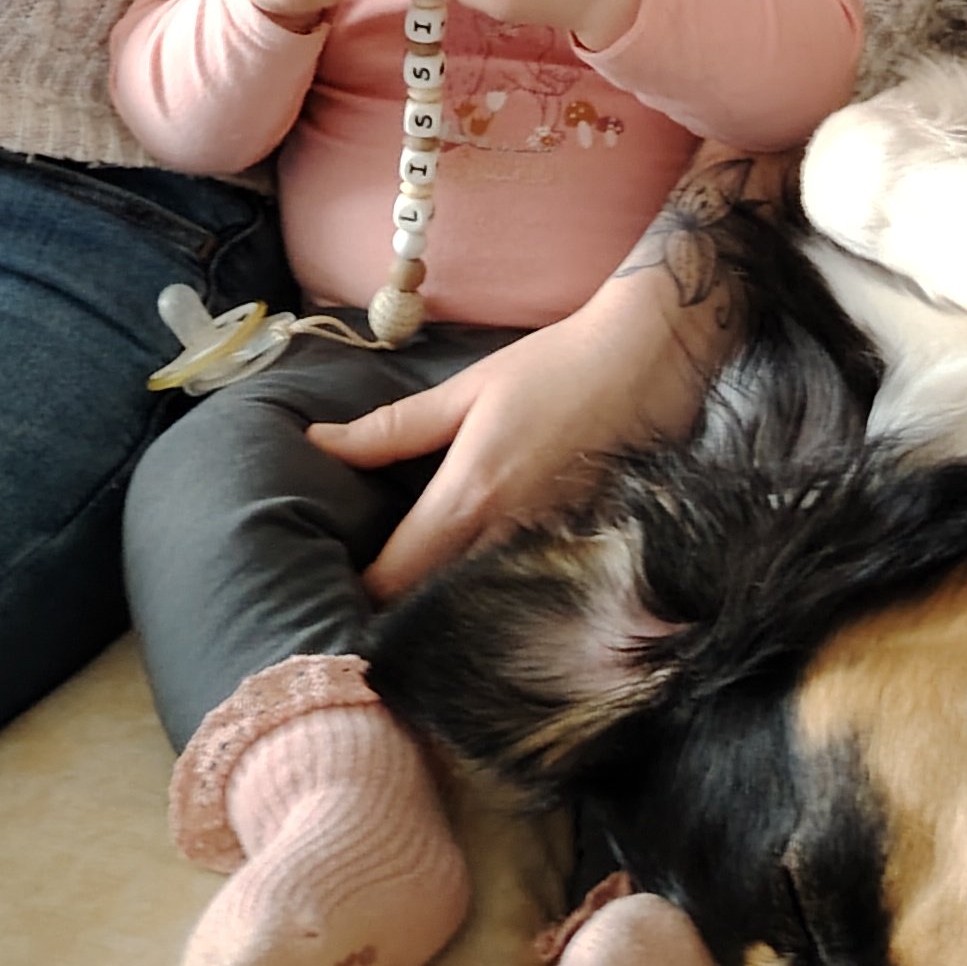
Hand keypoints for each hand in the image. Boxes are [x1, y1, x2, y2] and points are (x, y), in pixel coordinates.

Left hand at [320, 145, 764, 597]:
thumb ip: (390, 430)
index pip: (397, 576)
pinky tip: (484, 586)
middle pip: (436, 603)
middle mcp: (510, 536)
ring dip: (448, 606)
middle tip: (370, 602)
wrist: (649, 357)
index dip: (361, 592)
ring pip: (483, 603)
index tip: (338, 590)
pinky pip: (527, 589)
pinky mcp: (583, 550)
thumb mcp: (464, 391)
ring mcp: (552, 550)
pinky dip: (498, 595)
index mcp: (470, 496)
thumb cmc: (553, 366)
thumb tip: (317, 445)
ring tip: (419, 599)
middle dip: (400, 608)